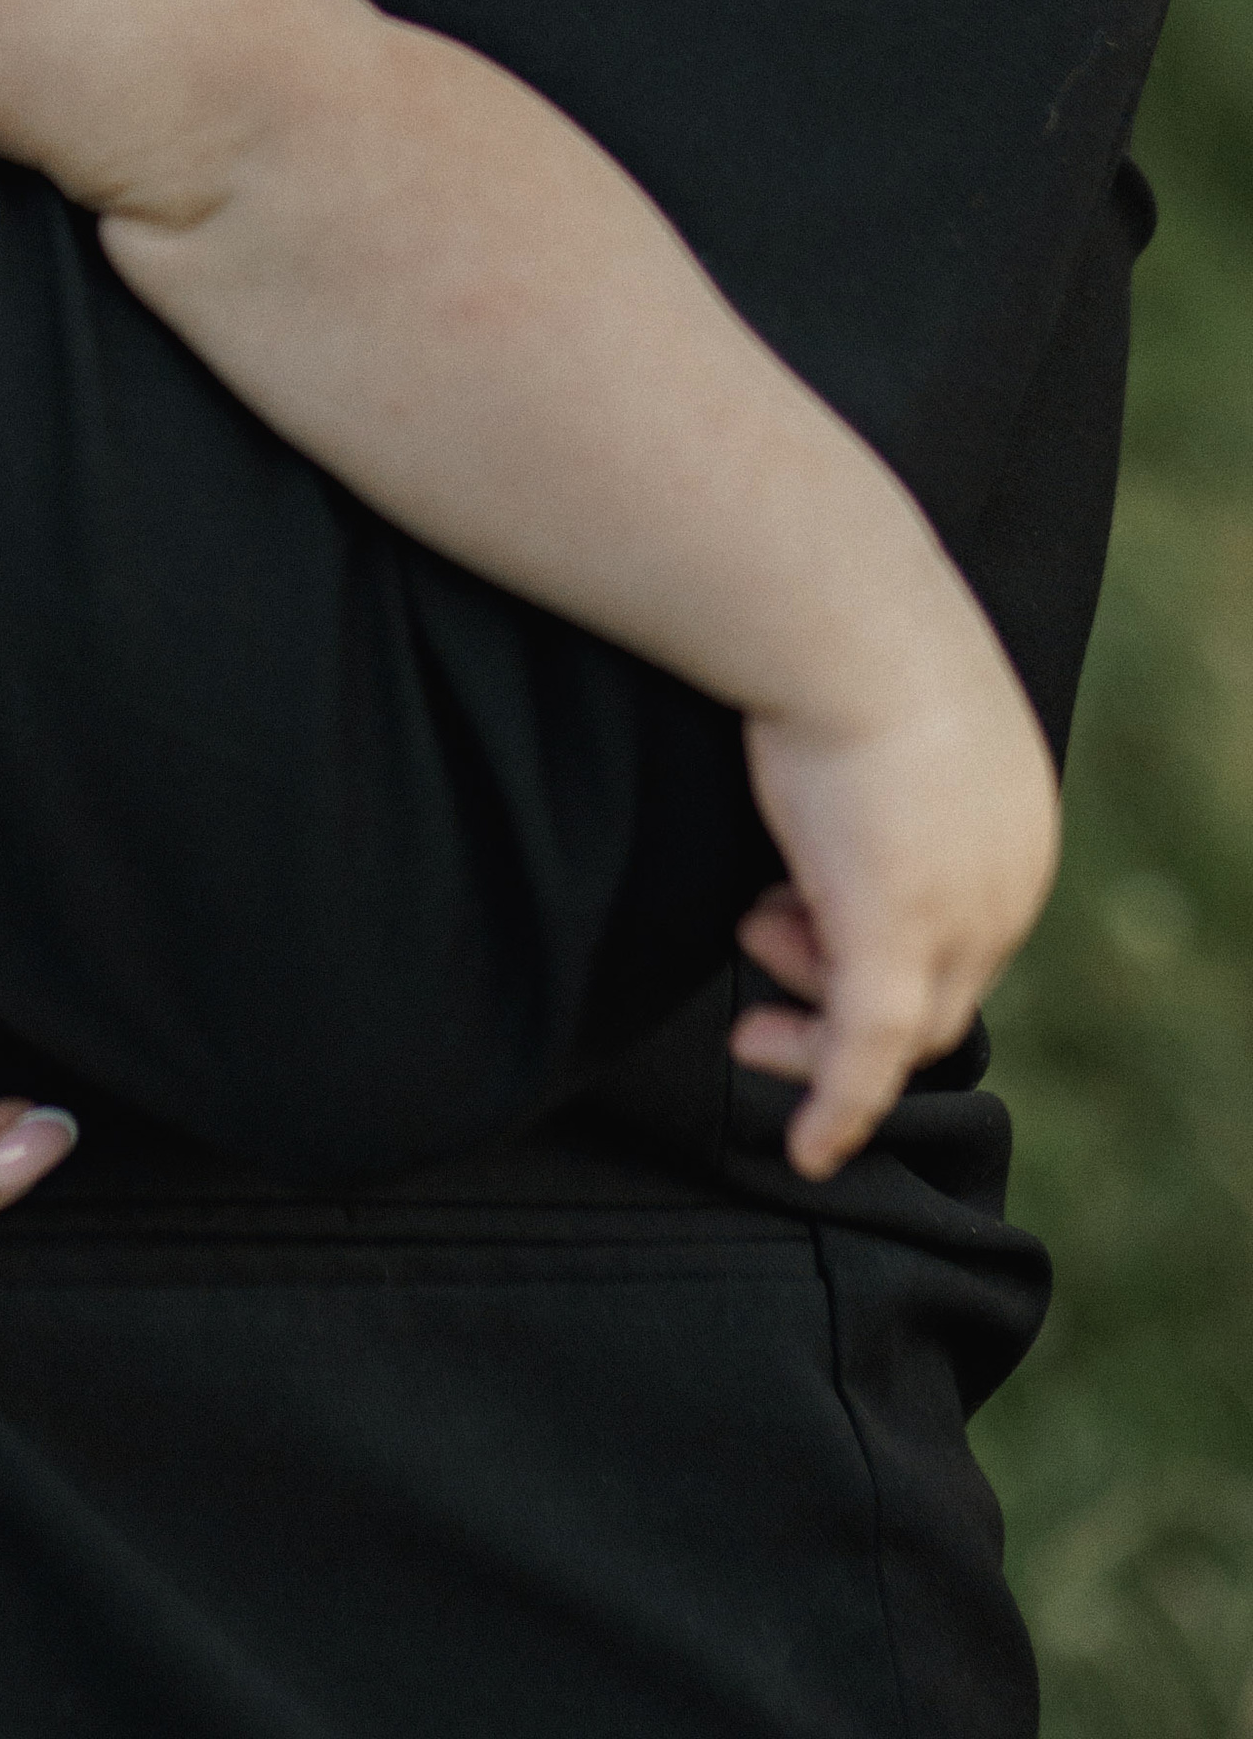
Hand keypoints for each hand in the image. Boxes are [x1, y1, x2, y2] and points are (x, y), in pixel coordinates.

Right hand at [729, 630, 1059, 1178]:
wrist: (835, 608)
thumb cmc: (838, 625)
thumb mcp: (875, 695)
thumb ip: (868, 750)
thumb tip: (818, 739)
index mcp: (1013, 821)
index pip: (959, 925)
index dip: (869, 933)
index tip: (780, 918)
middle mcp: (1007, 878)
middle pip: (938, 985)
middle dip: (838, 987)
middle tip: (753, 968)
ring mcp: (958, 914)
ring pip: (902, 1027)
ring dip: (819, 1030)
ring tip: (746, 973)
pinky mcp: (894, 938)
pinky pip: (870, 1059)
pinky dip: (841, 1111)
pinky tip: (808, 1151)